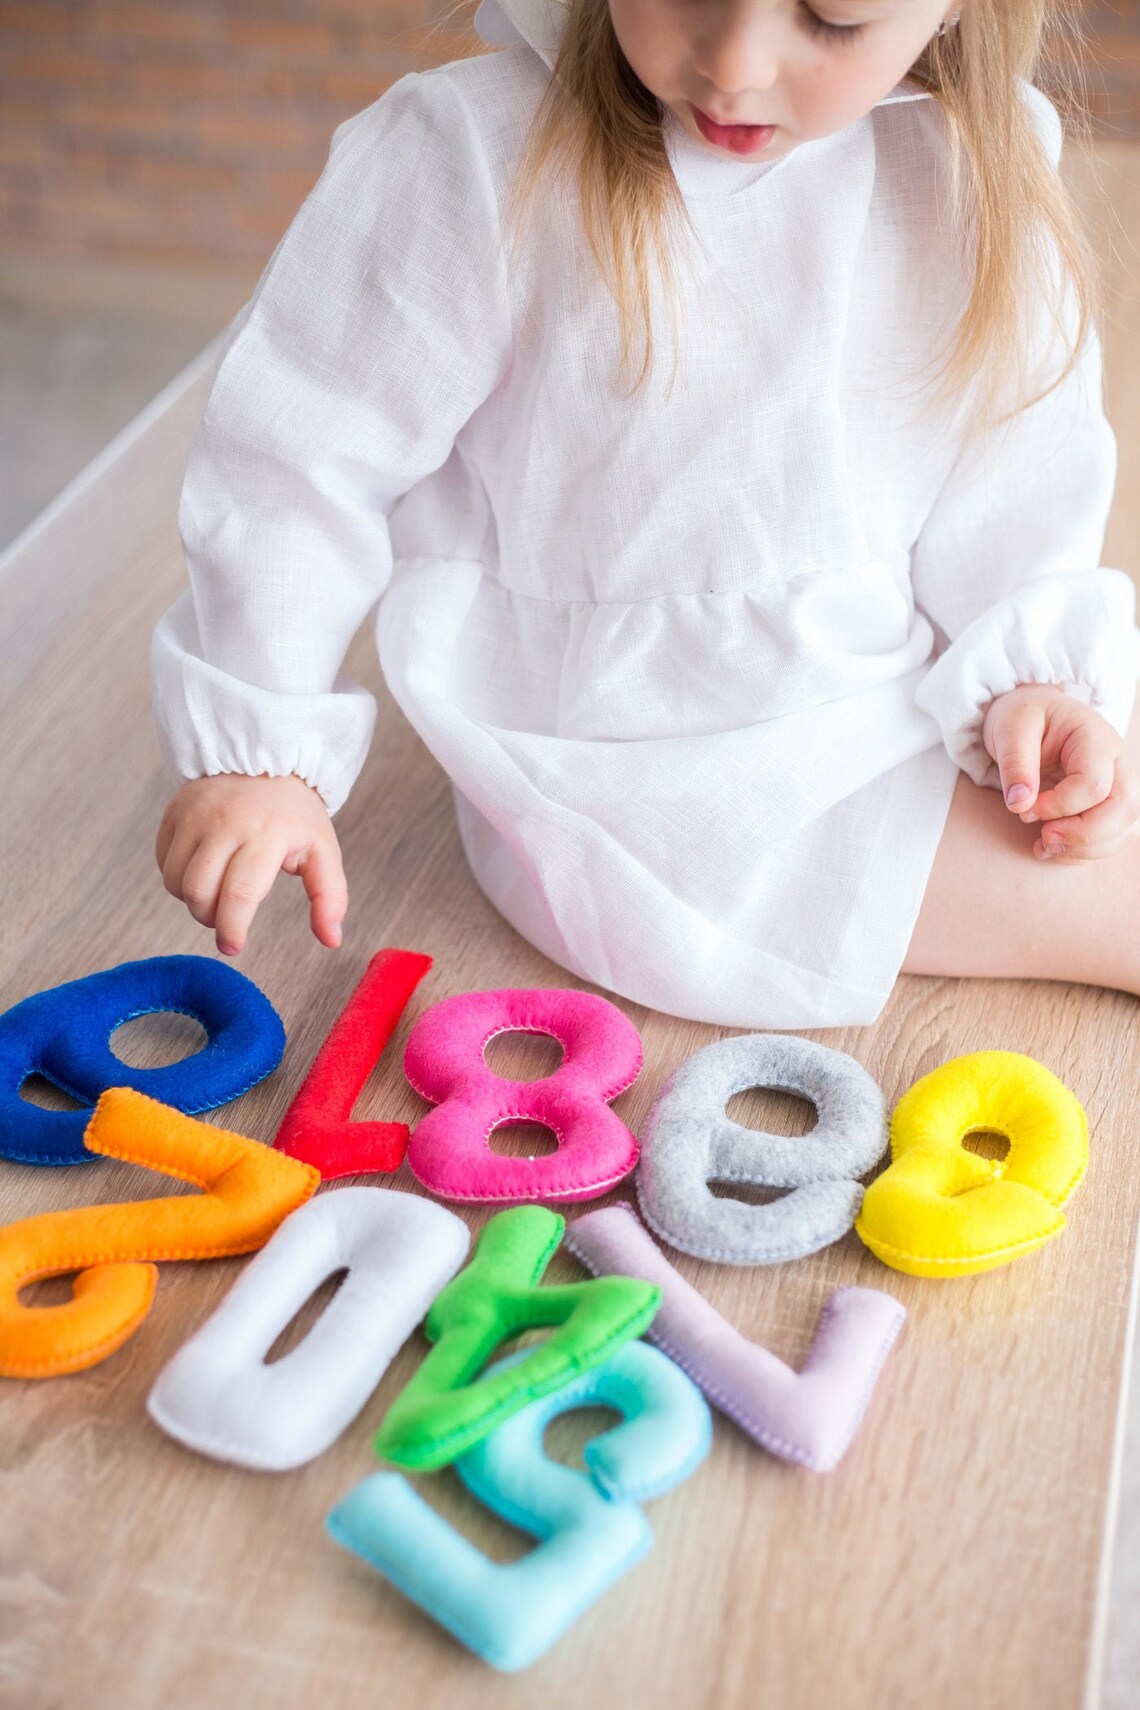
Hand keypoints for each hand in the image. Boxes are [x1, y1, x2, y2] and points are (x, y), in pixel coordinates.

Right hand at [156, 773, 346, 953]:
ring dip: (191, 901)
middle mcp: (225, 823)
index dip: (232, 929)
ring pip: (175, 881)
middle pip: (199, 893)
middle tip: (227, 919)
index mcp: (266, 835)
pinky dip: (177, 878)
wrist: (266, 760)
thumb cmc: (295, 816)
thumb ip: (329, 896)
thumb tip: (332, 940)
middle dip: (209, 919)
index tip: (233, 946)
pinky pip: (162, 861)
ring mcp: (194, 815)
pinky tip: (202, 871)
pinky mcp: (174, 811)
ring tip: (215, 894)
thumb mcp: (323, 850)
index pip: (239, 894)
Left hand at [981, 682, 1139, 861]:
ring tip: (1043, 846)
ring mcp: (1118, 785)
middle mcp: (1117, 763)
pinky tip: (1049, 848)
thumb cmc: (1025, 718)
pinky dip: (1082, 853)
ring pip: (1123, 830)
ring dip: (1084, 849)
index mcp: (1096, 738)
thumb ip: (1015, 763)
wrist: (1033, 716)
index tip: (1024, 808)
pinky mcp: (1108, 805)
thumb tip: (1020, 804)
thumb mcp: (1010, 728)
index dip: (1059, 806)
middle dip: (1084, 835)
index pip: (1094, 784)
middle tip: (1044, 838)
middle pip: (1124, 809)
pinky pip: (1110, 839)